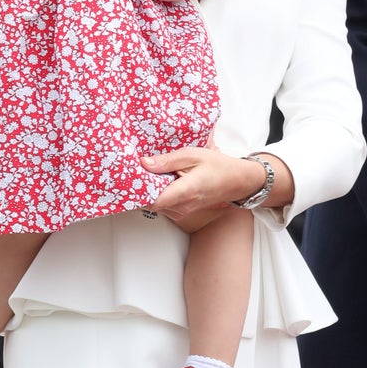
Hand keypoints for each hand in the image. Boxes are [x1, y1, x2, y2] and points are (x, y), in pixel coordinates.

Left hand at [141, 147, 292, 223]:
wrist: (237, 181)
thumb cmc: (217, 166)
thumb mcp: (192, 155)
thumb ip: (167, 160)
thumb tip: (144, 163)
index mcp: (184, 191)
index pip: (152, 201)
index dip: (138, 192)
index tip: (129, 179)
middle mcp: (182, 206)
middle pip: (150, 203)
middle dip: (141, 189)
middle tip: (133, 172)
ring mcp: (182, 212)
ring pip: (156, 205)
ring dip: (149, 192)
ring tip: (146, 174)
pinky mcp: (182, 212)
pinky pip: (163, 206)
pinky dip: (158, 195)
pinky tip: (159, 181)